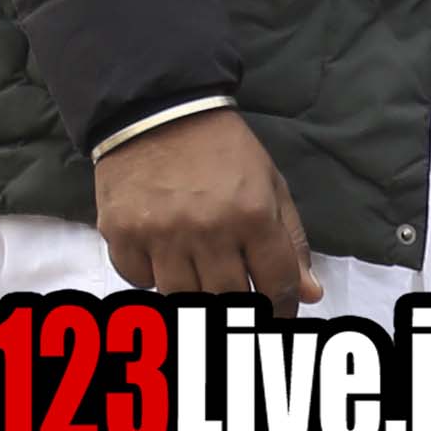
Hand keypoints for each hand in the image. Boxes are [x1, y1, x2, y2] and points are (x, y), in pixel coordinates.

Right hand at [90, 110, 316, 306]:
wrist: (157, 113)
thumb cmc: (223, 151)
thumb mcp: (271, 186)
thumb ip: (292, 241)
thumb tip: (309, 294)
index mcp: (253, 216)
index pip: (276, 284)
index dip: (284, 309)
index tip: (281, 316)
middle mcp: (207, 229)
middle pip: (228, 299)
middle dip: (239, 307)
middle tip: (238, 301)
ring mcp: (160, 234)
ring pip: (182, 297)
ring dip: (196, 295)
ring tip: (201, 278)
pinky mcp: (121, 233)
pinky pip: (138, 280)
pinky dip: (152, 278)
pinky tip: (163, 258)